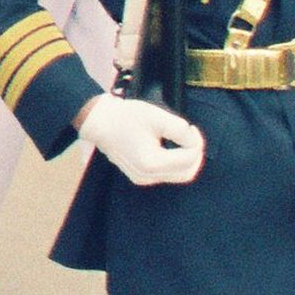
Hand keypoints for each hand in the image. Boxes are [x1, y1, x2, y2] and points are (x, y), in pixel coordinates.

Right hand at [75, 96, 207, 186]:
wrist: (98, 121)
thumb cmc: (125, 116)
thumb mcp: (157, 117)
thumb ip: (180, 129)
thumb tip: (193, 140)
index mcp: (152, 163)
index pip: (189, 159)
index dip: (196, 142)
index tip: (191, 127)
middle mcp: (148, 176)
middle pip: (187, 173)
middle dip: (195, 155)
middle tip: (192, 136)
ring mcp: (143, 178)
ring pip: (178, 175)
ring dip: (186, 159)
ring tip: (182, 140)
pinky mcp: (140, 176)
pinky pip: (166, 174)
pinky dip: (174, 163)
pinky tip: (170, 147)